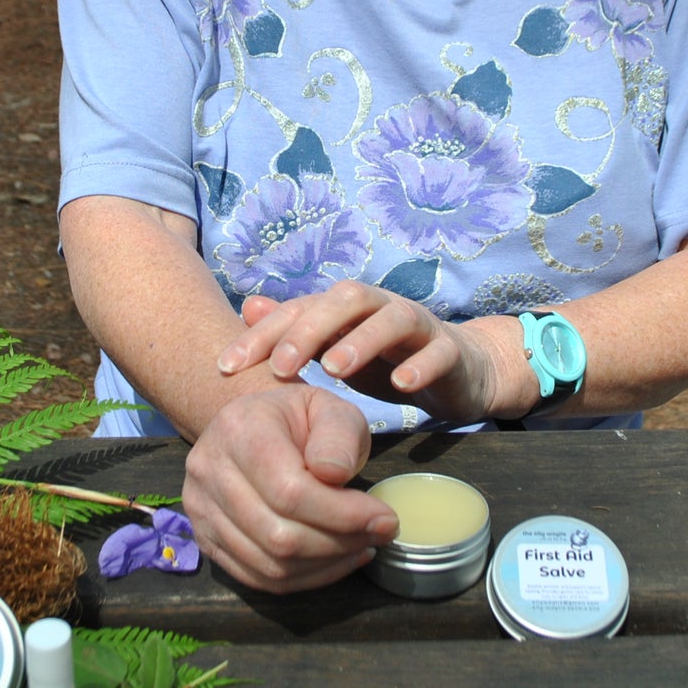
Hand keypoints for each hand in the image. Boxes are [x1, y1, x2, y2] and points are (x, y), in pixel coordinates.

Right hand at [182, 386, 398, 592]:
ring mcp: (201, 510)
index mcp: (238, 430)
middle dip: (339, 543)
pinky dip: (305, 578)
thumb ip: (339, 435)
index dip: (343, 514)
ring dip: (326, 564)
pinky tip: (335, 560)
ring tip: (361, 545)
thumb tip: (333, 475)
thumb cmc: (300, 420)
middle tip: (379, 534)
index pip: (289, 491)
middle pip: (278, 535)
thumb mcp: (330, 408)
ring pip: (269, 564)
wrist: (256, 426)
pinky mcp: (207, 540)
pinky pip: (258, 578)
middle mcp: (208, 471)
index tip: (386, 518)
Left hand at [218, 281, 524, 424]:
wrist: (462, 370)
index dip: (262, 335)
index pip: (299, 309)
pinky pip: (439, 352)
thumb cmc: (387, 361)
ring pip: (393, 318)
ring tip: (334, 369)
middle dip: (310, 330)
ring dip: (362, 340)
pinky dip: (420, 366)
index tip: (225, 366)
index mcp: (347, 309)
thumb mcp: (337, 347)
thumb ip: (297, 330)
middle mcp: (380, 306)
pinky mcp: (451, 351)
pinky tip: (401, 387)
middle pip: (345, 300)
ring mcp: (419, 325)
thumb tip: (248, 304)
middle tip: (282, 367)